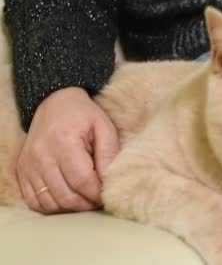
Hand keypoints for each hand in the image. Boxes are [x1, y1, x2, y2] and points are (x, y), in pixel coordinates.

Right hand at [17, 87, 118, 213]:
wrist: (54, 103)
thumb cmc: (83, 115)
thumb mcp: (104, 126)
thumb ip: (109, 153)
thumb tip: (108, 181)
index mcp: (64, 142)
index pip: (82, 180)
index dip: (97, 193)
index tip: (107, 194)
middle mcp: (42, 156)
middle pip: (65, 196)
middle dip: (86, 204)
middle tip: (98, 199)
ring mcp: (29, 165)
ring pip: (49, 203)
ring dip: (70, 208)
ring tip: (84, 198)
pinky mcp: (22, 171)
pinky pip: (34, 201)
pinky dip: (52, 207)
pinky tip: (66, 198)